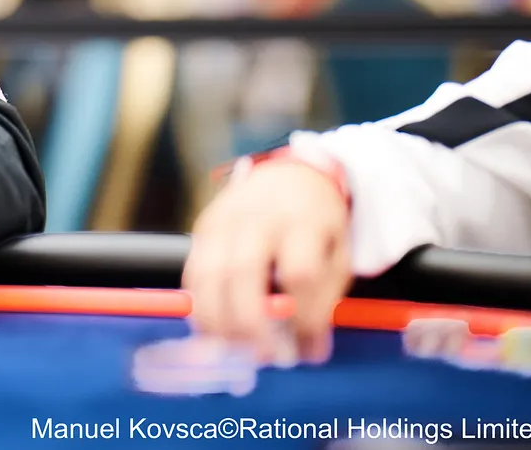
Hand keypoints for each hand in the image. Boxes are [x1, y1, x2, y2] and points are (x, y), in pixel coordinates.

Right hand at [183, 160, 351, 362]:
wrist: (292, 175)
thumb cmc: (318, 223)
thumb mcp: (338, 254)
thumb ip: (325, 300)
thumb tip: (309, 352)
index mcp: (304, 221)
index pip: (300, 273)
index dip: (303, 315)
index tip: (307, 344)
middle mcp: (259, 217)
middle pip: (244, 272)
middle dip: (250, 322)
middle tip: (263, 356)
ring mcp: (225, 220)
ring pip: (208, 273)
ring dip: (217, 320)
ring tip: (234, 349)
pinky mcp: (203, 226)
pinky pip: (192, 271)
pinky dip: (198, 305)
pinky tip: (213, 328)